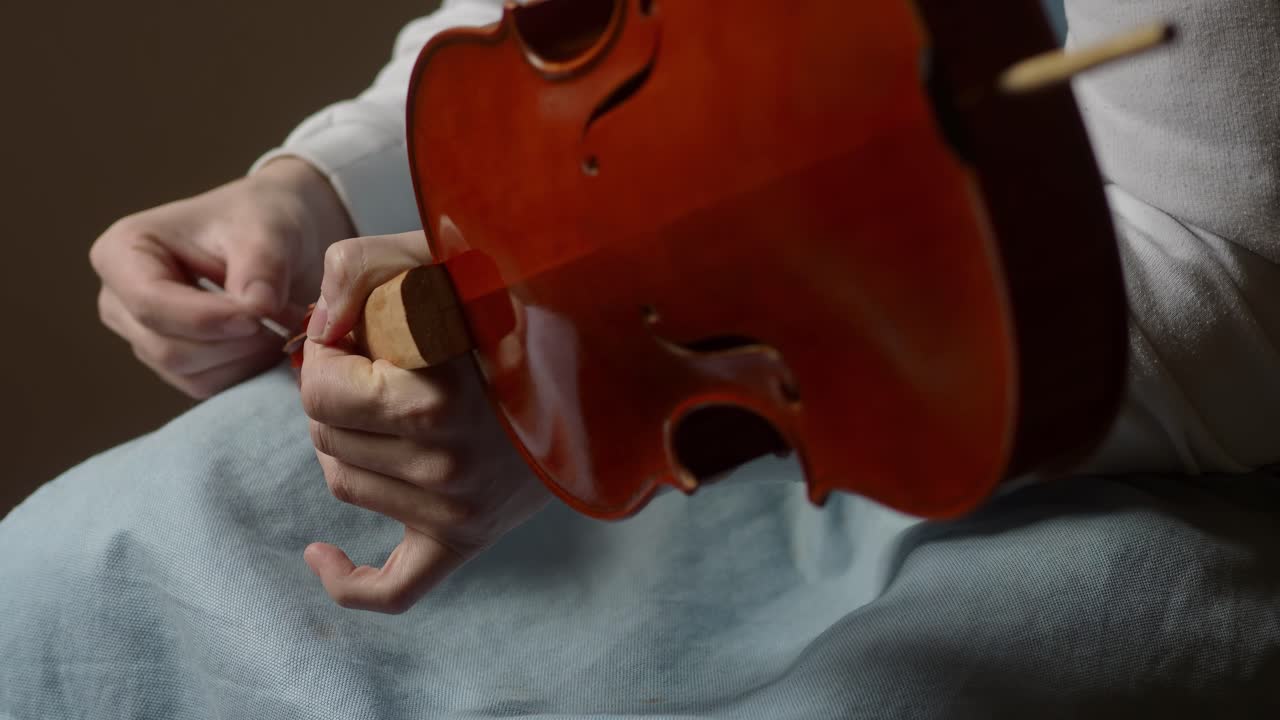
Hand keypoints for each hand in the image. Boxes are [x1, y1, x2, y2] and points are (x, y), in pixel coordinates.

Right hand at [89, 157, 354, 397]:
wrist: (278, 235)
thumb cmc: (263, 219)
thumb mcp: (269, 228)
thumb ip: (263, 265)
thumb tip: (258, 308)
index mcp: (122, 251)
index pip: (150, 303)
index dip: (206, 318)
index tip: (258, 313)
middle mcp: (120, 299)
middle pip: (168, 348)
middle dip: (232, 341)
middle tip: (282, 319)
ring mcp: (142, 335)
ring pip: (188, 373)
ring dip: (243, 357)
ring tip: (280, 323)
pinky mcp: (172, 362)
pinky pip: (206, 386)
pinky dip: (245, 369)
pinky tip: (270, 339)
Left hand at [300, 231, 550, 613]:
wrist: (591, 359)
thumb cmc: (503, 300)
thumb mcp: (435, 258)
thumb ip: (358, 268)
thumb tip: (315, 328)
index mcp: (435, 393)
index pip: (320, 387)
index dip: (325, 353)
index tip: (357, 332)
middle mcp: (448, 459)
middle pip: (324, 435)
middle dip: (335, 392)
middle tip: (379, 363)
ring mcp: (460, 507)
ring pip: (342, 481)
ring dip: (347, 441)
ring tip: (391, 404)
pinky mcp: (467, 538)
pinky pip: (391, 588)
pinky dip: (347, 580)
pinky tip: (320, 556)